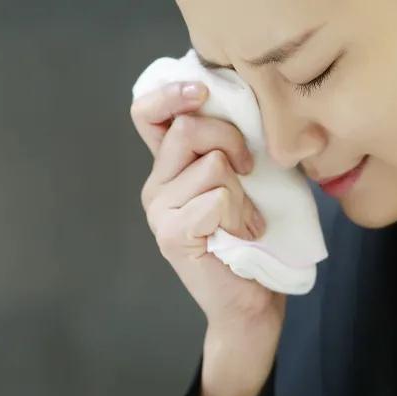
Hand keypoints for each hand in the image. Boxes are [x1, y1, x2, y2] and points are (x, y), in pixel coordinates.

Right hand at [130, 80, 285, 325]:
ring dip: (243, 191)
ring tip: (246, 218)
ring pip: (211, 163)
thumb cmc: (250, 240)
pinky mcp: (173, 234)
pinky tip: (243, 234)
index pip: (146, 113)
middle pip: (187, 128)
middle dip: (231, 139)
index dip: (170, 93)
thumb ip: (225, 145)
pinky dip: (242, 214)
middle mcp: (155, 187)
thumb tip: (237, 102)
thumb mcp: (240, 180)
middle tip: (248, 171)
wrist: (249, 302)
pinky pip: (217, 196)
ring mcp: (159, 211)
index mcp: (168, 169)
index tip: (201, 92)